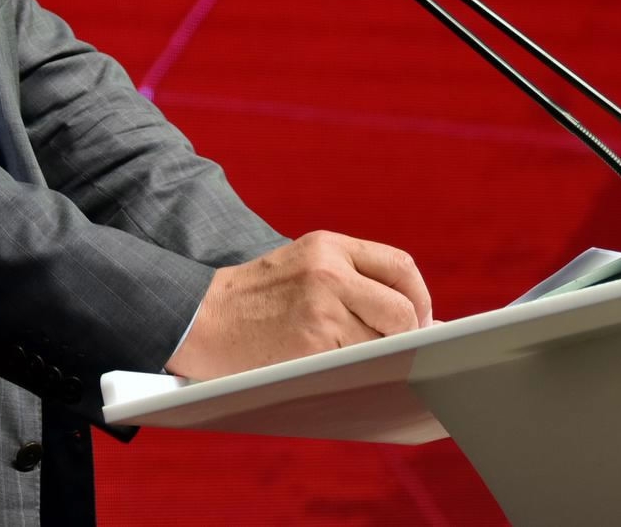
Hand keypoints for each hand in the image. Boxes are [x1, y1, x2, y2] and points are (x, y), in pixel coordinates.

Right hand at [164, 231, 432, 379]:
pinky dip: (360, 374)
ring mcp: (320, 310)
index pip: (400, 267)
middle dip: (409, 335)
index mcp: (328, 246)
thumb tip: (418, 318)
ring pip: (384, 342)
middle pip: (402, 309)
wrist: (200, 318)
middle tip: (399, 350)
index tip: (420, 319)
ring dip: (382, 358)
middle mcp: (328, 272)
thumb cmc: (256, 298)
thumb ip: (352, 278)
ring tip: (363, 362)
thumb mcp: (302, 264)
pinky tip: (343, 373)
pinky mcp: (310, 345)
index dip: (419, 298)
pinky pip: (358, 365)